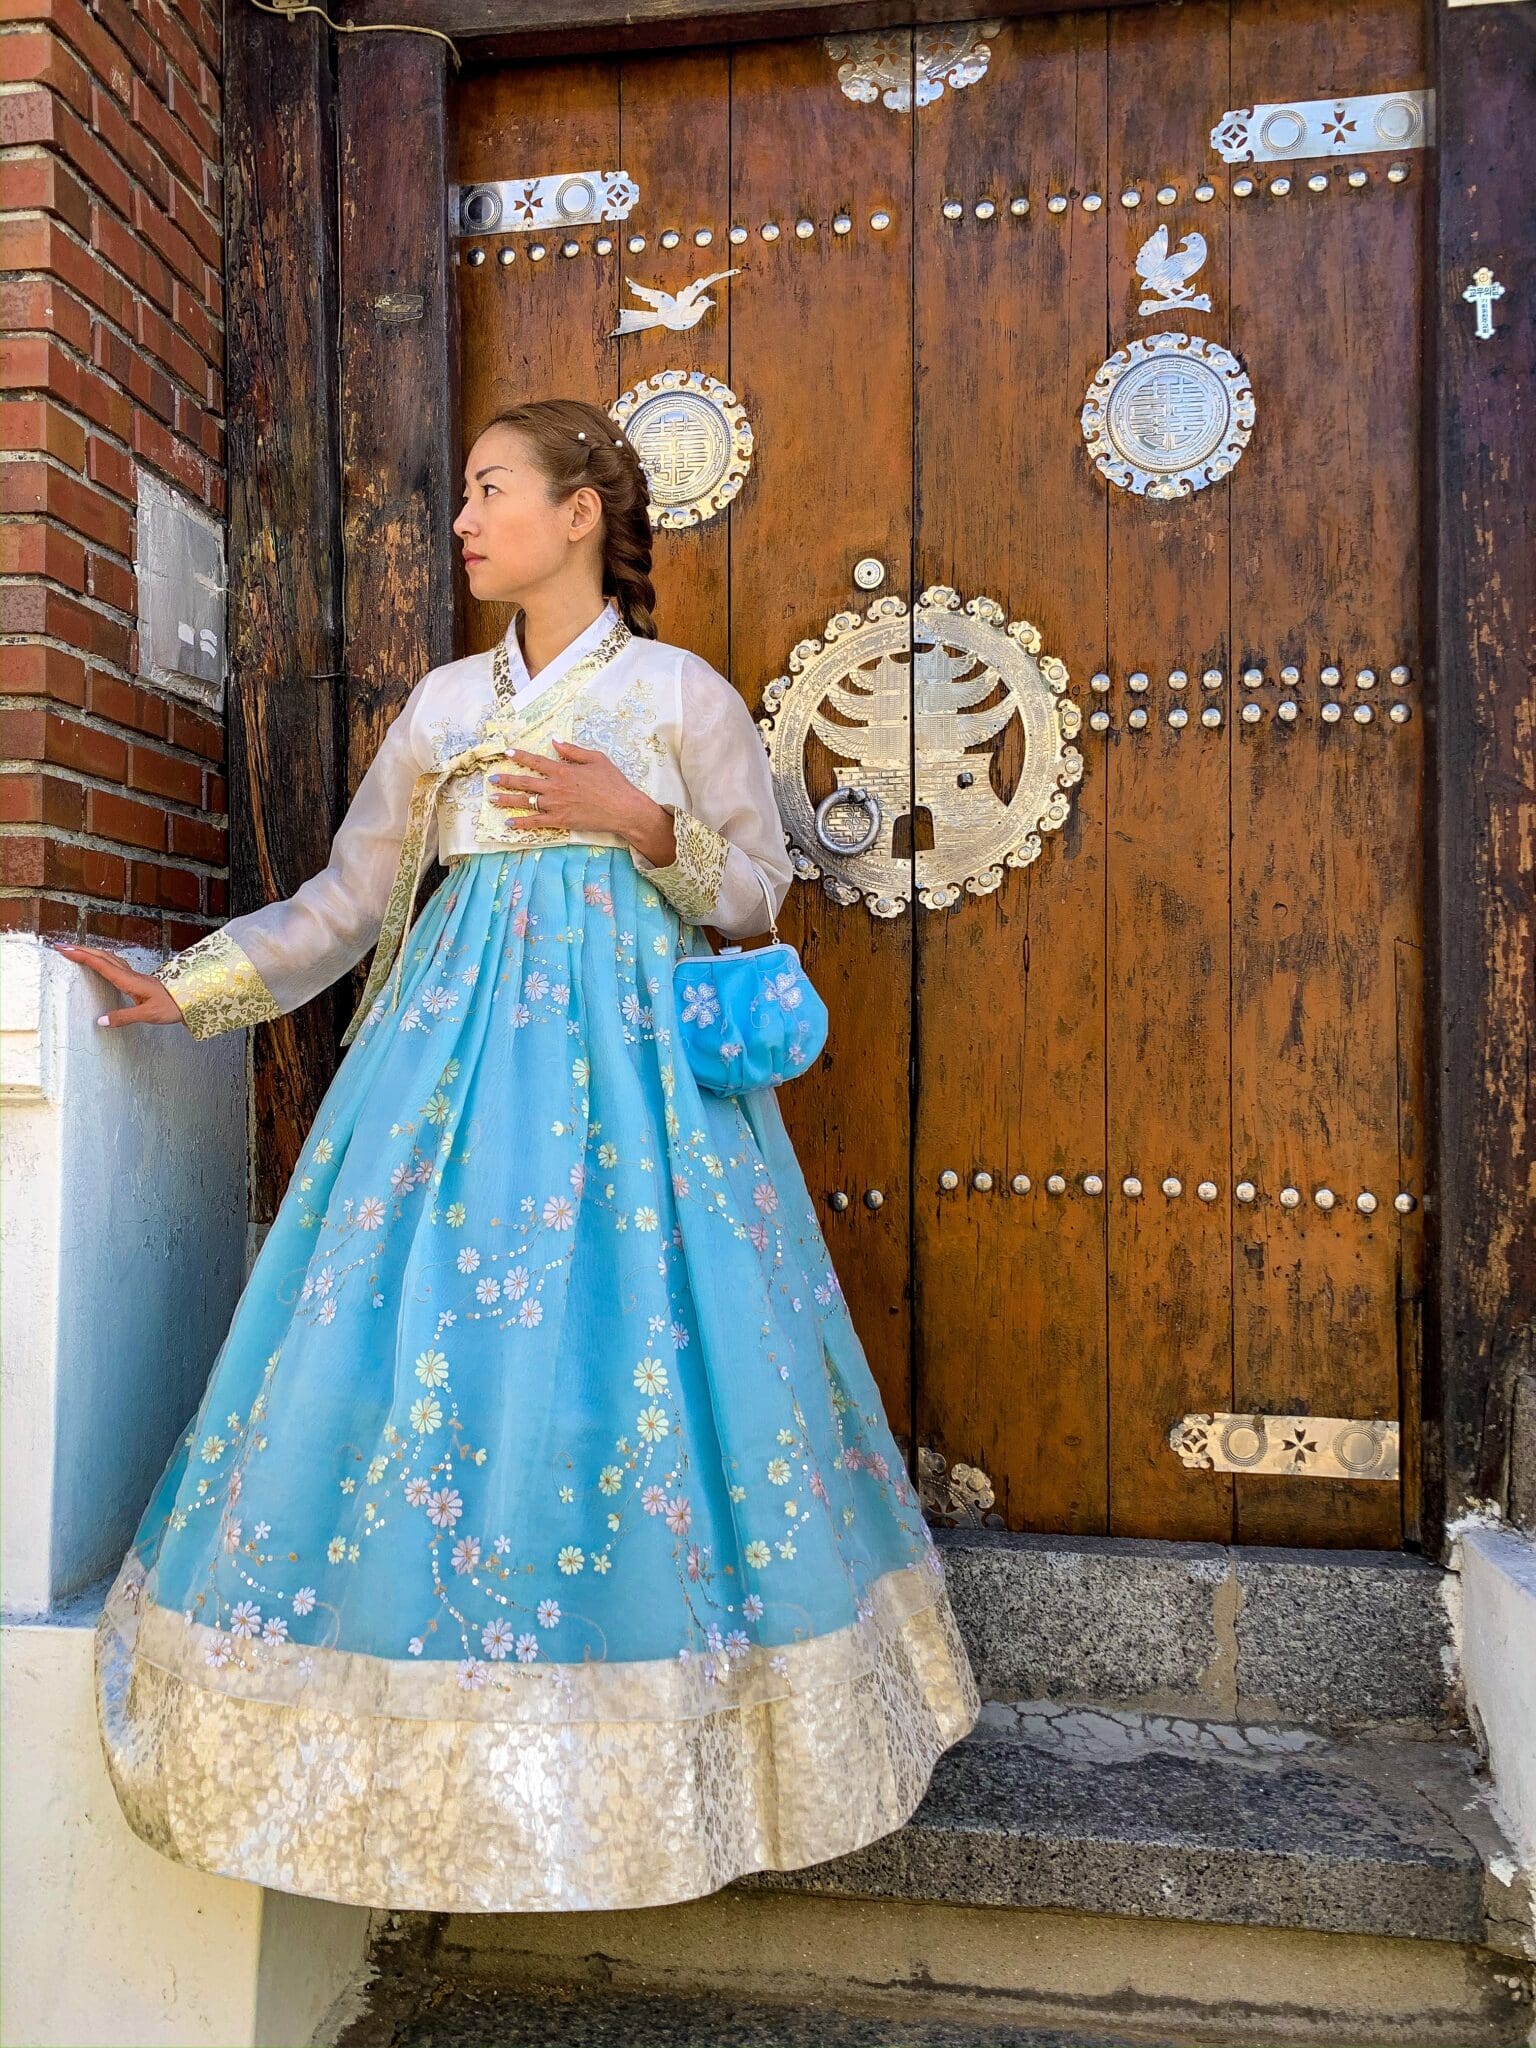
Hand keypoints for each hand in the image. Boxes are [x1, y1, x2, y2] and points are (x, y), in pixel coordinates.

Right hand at [52, 942, 186, 1029]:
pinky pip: (116, 964)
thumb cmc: (172, 1006)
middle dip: (81, 950)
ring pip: (109, 958)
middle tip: (62, 946)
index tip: (65, 949)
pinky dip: (103, 959)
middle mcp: (130, 974)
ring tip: (76, 950)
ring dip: (91, 952)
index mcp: (129, 980)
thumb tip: (102, 1021)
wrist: (190, 1000)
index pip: (101, 965)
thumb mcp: (148, 1015)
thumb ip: (124, 1017)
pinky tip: (101, 961)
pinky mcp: (137, 979)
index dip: (82, 956)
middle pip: (102, 956)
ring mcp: (134, 975)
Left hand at [489, 739, 671, 858]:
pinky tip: (509, 823)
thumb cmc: (614, 782)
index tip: (507, 752)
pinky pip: (536, 822)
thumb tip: (555, 741)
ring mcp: (556, 805)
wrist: (623, 808)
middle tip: (492, 779)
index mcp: (563, 770)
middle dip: (506, 779)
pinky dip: (522, 823)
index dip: (520, 756)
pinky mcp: (560, 821)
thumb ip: (573, 751)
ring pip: (525, 802)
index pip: (536, 761)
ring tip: (492, 799)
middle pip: (525, 781)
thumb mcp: (596, 758)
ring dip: (507, 800)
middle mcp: (555, 786)